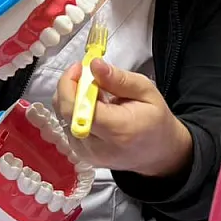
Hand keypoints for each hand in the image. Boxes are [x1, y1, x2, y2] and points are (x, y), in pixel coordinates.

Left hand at [53, 59, 192, 177]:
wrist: (158, 153)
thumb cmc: (155, 120)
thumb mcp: (146, 91)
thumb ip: (119, 79)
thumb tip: (94, 65)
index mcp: (117, 130)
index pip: (76, 109)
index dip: (70, 85)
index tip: (79, 67)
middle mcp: (97, 146)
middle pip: (65, 112)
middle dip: (69, 87)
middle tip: (84, 74)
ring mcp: (87, 154)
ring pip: (63, 118)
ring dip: (72, 99)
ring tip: (94, 93)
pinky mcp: (82, 155)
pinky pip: (68, 126)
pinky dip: (74, 111)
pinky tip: (92, 107)